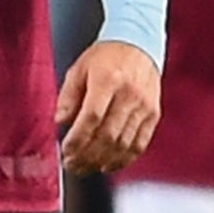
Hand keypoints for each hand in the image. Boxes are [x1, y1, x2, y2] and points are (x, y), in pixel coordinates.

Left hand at [56, 39, 160, 174]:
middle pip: (108, 135)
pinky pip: (140, 144)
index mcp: (108, 80)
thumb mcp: (79, 68)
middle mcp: (129, 95)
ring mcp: (144, 106)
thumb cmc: (105, 57)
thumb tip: (60, 122)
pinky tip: (108, 165)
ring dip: (102, 160)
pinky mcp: (154, 115)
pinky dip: (124, 159)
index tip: (65, 151)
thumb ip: (68, 96)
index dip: (78, 139)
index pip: (92, 118)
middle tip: (71, 165)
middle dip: (87, 155)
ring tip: (85, 168)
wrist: (139, 45)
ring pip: (124, 144)